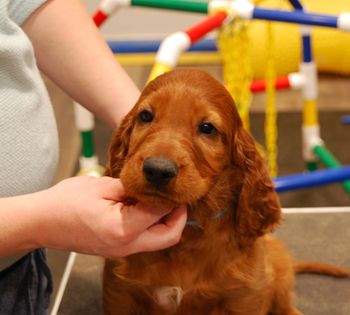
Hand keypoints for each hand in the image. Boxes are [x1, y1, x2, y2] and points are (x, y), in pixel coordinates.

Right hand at [33, 176, 186, 256]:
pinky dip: (152, 226)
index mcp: (123, 229)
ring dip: (166, 222)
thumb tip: (154, 187)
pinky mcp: (116, 249)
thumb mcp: (102, 186)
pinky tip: (145, 207)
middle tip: (177, 197)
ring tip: (162, 199)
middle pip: (169, 237)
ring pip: (158, 241)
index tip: (176, 184)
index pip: (161, 213)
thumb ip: (132, 188)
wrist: (41, 222)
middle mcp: (125, 246)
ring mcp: (121, 251)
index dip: (172, 197)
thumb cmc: (66, 202)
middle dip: (179, 217)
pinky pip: (144, 240)